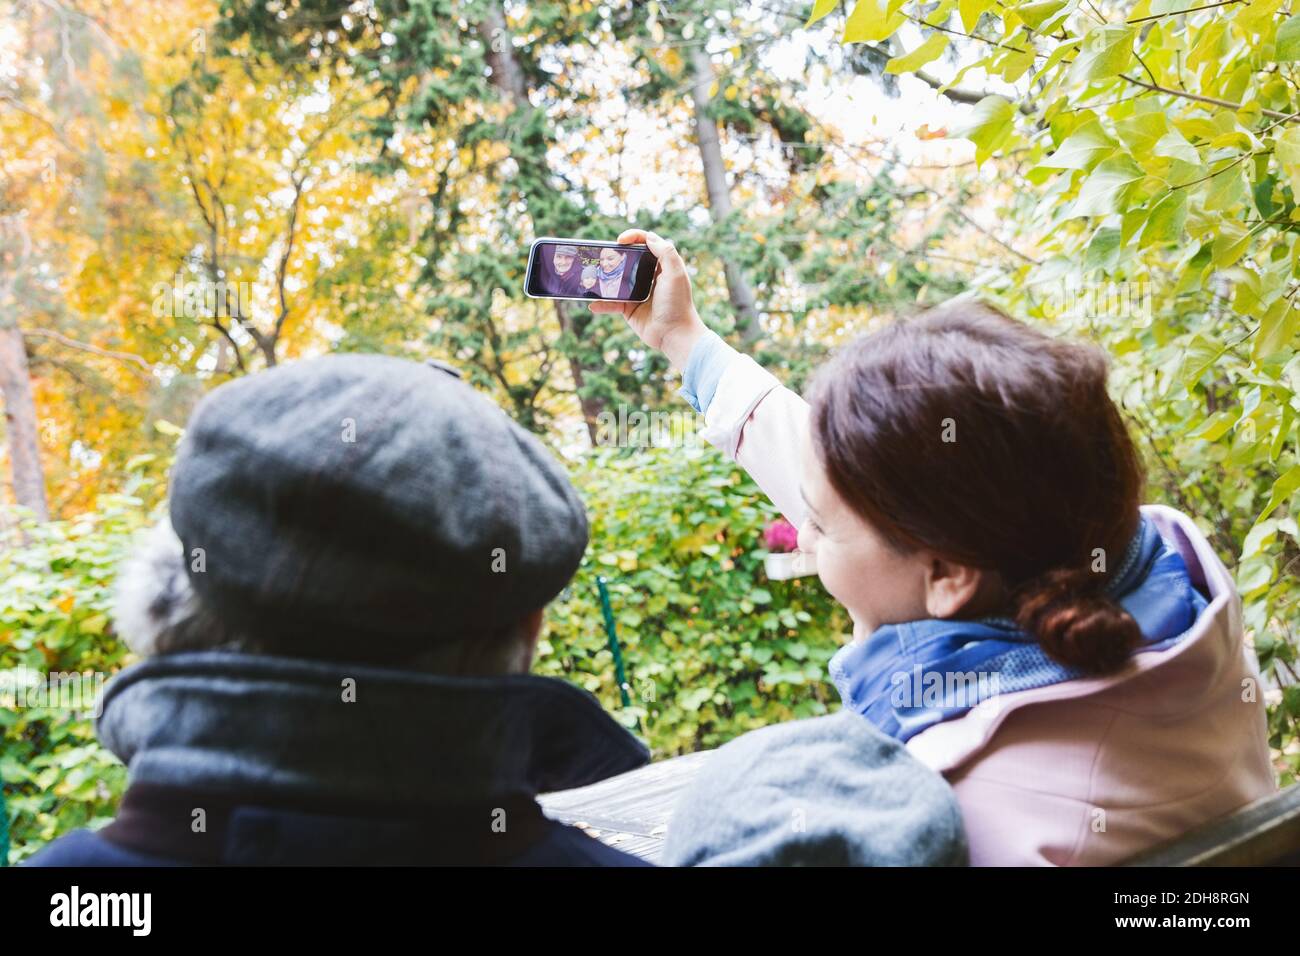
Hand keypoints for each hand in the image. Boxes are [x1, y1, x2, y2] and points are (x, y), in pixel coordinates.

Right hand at [588, 229, 706, 370]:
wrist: (675, 335)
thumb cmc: (678, 304)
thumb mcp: (676, 274)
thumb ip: (665, 252)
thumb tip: (648, 237)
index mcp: (662, 265)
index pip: (647, 243)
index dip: (633, 237)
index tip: (620, 241)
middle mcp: (649, 277)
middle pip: (628, 259)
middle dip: (614, 255)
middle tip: (603, 255)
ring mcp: (638, 293)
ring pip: (617, 280)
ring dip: (604, 277)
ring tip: (592, 274)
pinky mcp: (629, 309)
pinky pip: (612, 304)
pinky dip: (601, 304)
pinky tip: (592, 304)